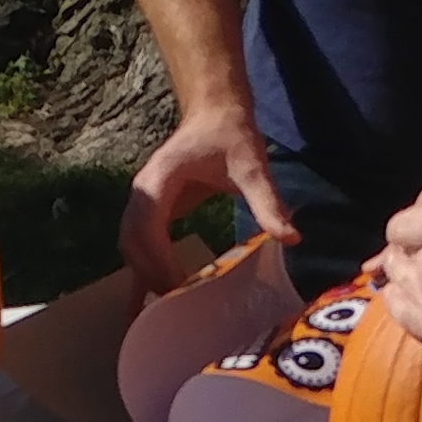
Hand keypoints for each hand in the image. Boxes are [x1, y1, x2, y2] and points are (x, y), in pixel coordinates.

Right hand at [119, 104, 297, 290]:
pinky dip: (140, 273)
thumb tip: (291, 238)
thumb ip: (268, 202)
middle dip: (150, 275)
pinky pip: (138, 245)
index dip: (159, 259)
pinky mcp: (150, 211)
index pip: (148, 226)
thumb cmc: (231, 136)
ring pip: (130, 247)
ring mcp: (142, 202)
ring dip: (144, 276)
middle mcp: (141, 192)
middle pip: (132, 242)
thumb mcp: (253, 167)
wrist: (216, 113)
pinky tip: (140, 306)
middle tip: (179, 306)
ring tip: (169, 308)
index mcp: (159, 179)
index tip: (180, 286)